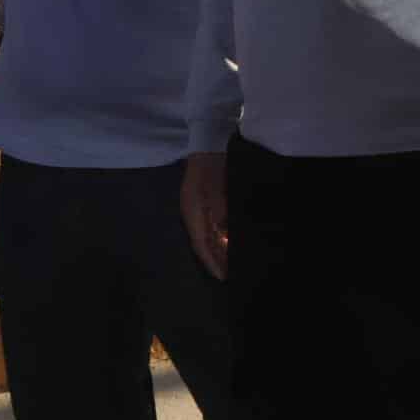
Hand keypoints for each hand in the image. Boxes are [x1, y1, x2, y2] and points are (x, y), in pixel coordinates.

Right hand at [180, 145, 229, 279]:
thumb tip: (225, 239)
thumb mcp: (220, 192)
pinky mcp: (200, 202)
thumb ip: (221, 215)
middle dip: (214, 259)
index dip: (212, 262)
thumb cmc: (214, 167)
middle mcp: (191, 214)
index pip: (201, 244)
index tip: (223, 276)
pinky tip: (227, 242)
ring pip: (204, 236)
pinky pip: (208, 226)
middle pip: (202, 243)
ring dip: (215, 250)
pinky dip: (217, 237)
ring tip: (228, 264)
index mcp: (193, 212)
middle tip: (228, 275)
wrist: (208, 143)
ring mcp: (194, 208)